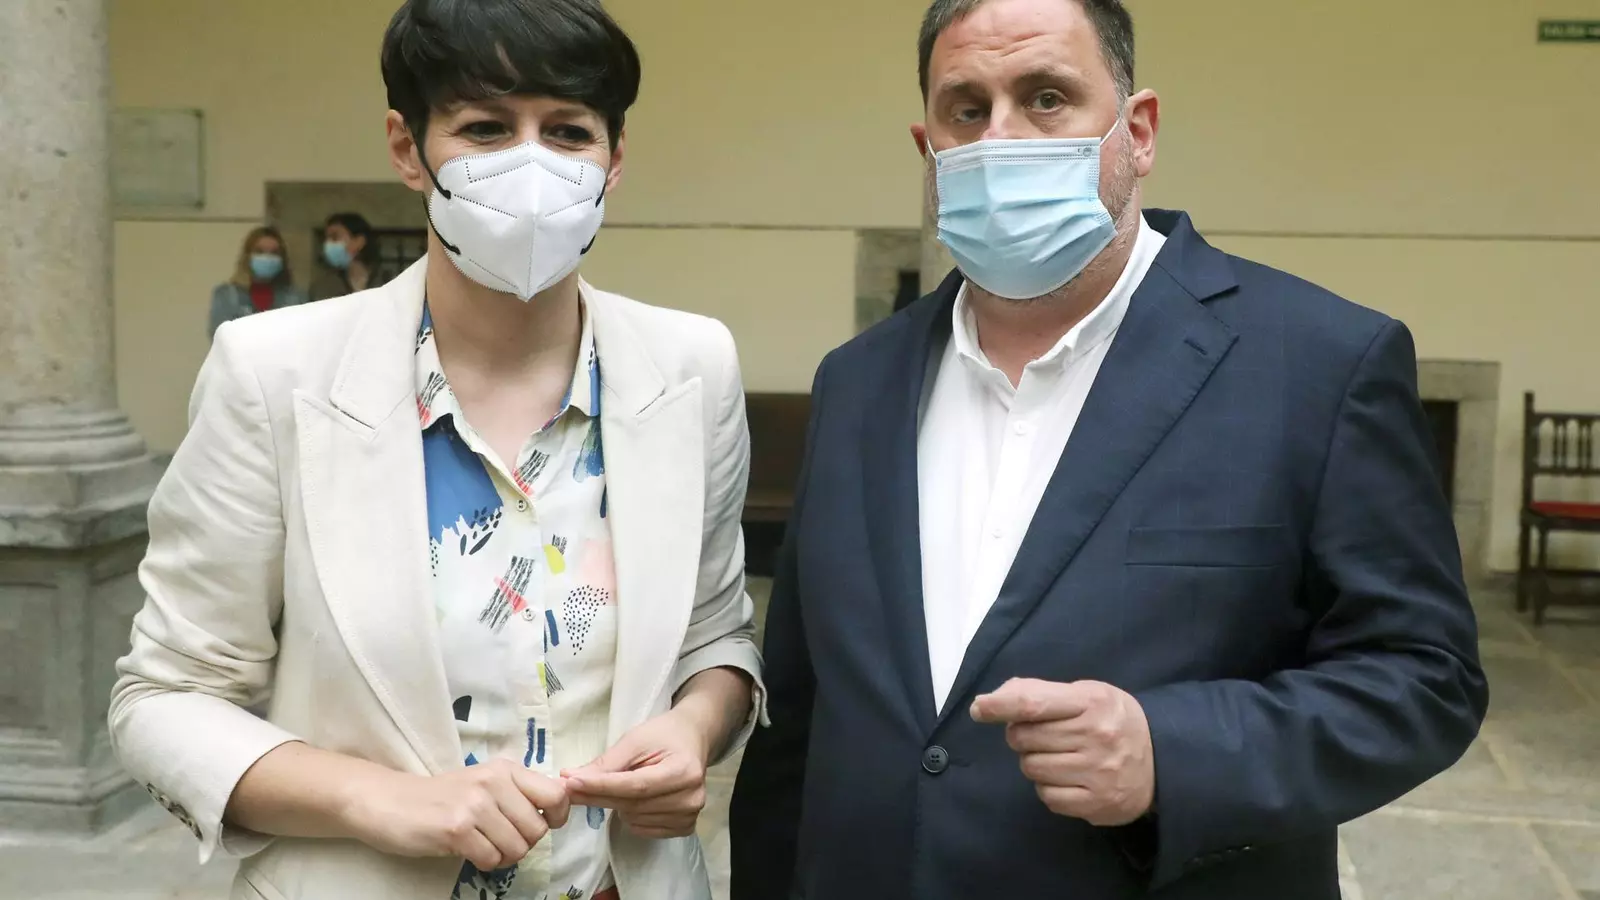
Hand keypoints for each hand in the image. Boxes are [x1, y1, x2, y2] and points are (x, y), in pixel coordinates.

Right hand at [340, 758, 569, 871]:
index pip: (556, 793)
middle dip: (523, 844)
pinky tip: (469, 851)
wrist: (388, 801)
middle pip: (537, 829)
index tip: (542, 825)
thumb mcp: (484, 783)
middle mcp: (493, 782)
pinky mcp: (456, 829)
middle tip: (499, 840)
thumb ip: (517, 793)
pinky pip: (491, 860)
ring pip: (517, 848)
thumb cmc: (440, 797)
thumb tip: (559, 808)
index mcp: (505, 769)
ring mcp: (475, 805)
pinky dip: (484, 863)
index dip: (557, 817)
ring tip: (483, 845)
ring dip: (503, 856)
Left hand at [562, 707, 710, 838]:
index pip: (635, 785)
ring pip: (634, 819)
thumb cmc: (663, 736)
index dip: (602, 786)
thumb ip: (607, 763)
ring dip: (618, 805)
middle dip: (599, 796)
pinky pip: (644, 830)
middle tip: (572, 786)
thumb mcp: (635, 740)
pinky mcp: (685, 827)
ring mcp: (690, 815)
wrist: (691, 740)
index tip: (571, 783)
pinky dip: (632, 817)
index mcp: (684, 770)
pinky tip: (638, 799)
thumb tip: (571, 780)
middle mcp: (691, 797)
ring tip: (625, 784)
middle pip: (632, 804)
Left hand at [971, 678, 1154, 826]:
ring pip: (1032, 768)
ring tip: (1056, 756)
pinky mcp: (1097, 803)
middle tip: (1040, 735)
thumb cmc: (1112, 720)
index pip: (1034, 703)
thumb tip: (996, 697)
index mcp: (1091, 702)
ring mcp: (1098, 772)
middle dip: (1021, 735)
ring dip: (1034, 762)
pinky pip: (1048, 796)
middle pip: (1025, 738)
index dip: (1000, 705)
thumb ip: (1043, 693)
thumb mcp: (1086, 694)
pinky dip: (1048, 788)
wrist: (1162, 760)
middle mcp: (1096, 736)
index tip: (979, 708)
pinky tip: (1065, 778)